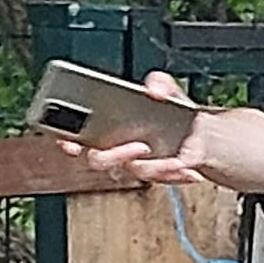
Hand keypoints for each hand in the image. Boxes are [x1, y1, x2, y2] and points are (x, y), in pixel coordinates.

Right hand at [65, 68, 218, 192]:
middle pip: (99, 159)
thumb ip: (159, 83)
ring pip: (134, 172)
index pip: (75, 135)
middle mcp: (114, 148)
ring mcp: (134, 163)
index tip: (70, 141)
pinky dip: (176, 175)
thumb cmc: (167, 110)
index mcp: (104, 127)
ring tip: (174, 161)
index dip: (66, 140)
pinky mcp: (156, 174)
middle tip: (140, 146)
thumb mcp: (164, 91)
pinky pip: (162, 180)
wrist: (197, 131)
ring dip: (154, 168)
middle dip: (116, 155)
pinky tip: (190, 170)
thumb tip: (154, 89)